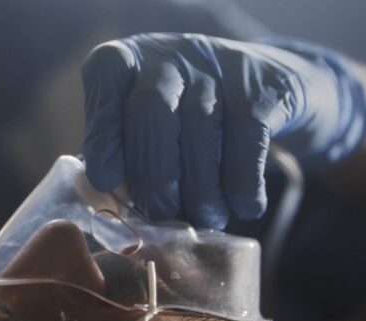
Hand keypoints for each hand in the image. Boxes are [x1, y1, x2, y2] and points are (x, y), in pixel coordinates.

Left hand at [81, 33, 365, 228]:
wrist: (261, 86)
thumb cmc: (180, 117)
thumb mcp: (142, 123)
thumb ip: (120, 153)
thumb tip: (105, 202)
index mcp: (127, 60)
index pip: (106, 79)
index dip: (103, 132)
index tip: (105, 180)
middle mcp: (167, 56)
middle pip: (151, 110)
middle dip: (153, 173)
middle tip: (160, 214)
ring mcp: (215, 67)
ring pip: (199, 131)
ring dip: (200, 189)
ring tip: (203, 219)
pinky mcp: (260, 87)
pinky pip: (246, 141)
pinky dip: (242, 182)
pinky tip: (243, 208)